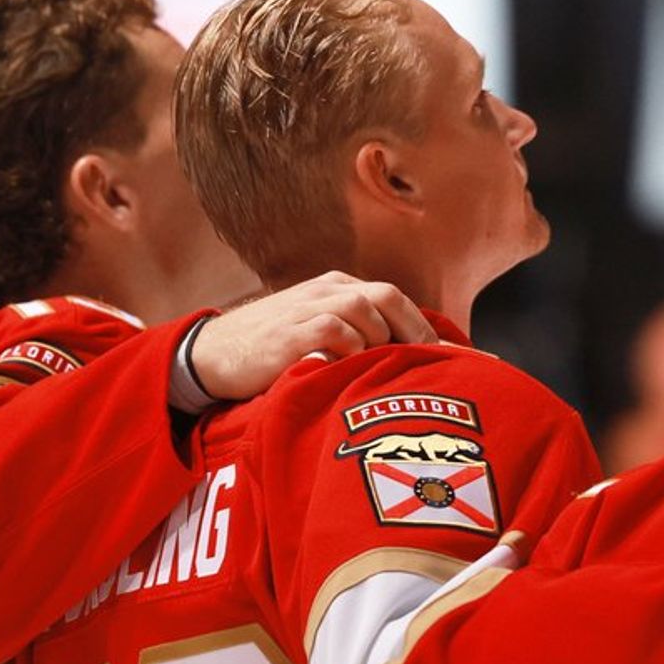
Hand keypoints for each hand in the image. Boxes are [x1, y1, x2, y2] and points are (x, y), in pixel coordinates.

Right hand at [188, 274, 436, 402]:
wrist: (210, 355)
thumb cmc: (270, 352)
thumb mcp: (315, 333)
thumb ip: (354, 338)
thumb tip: (403, 363)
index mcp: (336, 288)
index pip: (394, 298)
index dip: (425, 328)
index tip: (453, 359)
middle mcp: (326, 291)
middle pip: (387, 296)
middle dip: (415, 331)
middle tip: (430, 367)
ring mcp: (307, 307)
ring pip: (366, 311)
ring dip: (380, 344)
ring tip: (379, 375)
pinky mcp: (291, 331)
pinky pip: (336, 331)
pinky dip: (349, 351)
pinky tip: (345, 372)